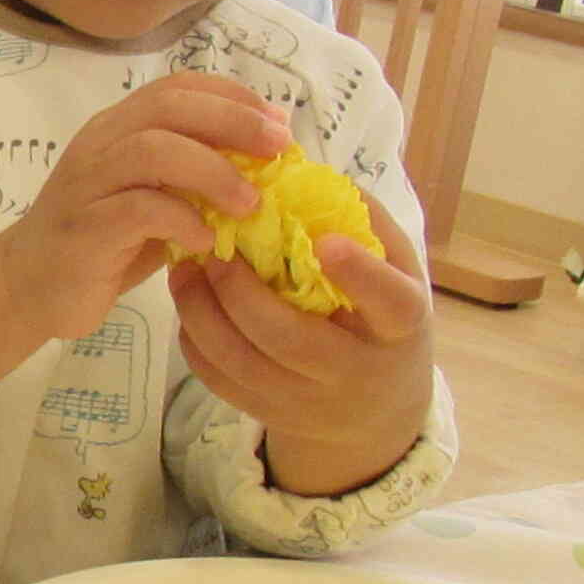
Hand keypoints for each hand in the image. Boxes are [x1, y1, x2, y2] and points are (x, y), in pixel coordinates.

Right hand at [0, 73, 289, 418]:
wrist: (25, 286)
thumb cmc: (102, 244)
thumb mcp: (154, 199)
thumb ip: (194, 178)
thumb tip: (268, 166)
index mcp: (117, 128)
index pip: (178, 87)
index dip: (235, 97)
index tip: (279, 125)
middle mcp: (99, 144)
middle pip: (169, 106)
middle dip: (234, 121)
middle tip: (279, 150)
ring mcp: (87, 183)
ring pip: (152, 150)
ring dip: (212, 171)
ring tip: (249, 203)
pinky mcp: (84, 227)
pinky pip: (138, 209)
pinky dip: (182, 220)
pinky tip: (206, 242)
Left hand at [169, 191, 436, 497]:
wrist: (376, 409)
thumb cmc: (381, 313)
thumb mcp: (395, 270)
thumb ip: (362, 223)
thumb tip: (303, 170)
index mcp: (400, 326)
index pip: (389, 302)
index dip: (359, 274)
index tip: (323, 241)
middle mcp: (356, 372)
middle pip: (288, 338)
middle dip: (240, 291)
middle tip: (213, 250)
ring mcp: (309, 401)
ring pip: (240, 362)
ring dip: (201, 311)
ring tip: (183, 269)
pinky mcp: (269, 414)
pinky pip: (219, 380)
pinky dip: (194, 339)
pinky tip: (189, 305)